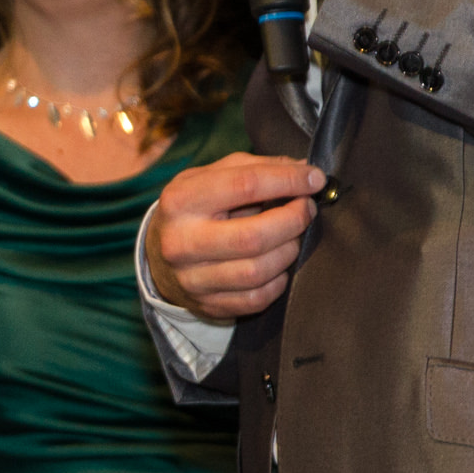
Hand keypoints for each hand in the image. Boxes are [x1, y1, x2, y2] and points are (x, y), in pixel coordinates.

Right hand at [147, 152, 323, 318]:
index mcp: (180, 200)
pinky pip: (257, 298)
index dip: (287, 180)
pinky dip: (278, 281)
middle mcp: (181, 241)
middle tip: (306, 209)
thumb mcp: (210, 177)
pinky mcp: (207, 304)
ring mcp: (192, 278)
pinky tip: (277, 265)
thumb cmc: (194, 209)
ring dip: (288, 251)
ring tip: (292, 236)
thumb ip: (254, 168)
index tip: (314, 178)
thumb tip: (304, 168)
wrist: (159, 257)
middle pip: (254, 236)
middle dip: (294, 220)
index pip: (244, 185)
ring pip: (258, 271)